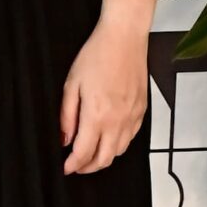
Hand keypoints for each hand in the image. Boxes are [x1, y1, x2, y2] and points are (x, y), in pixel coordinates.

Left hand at [60, 21, 148, 175]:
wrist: (124, 38)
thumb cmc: (97, 55)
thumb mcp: (71, 84)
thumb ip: (67, 116)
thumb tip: (65, 139)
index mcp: (97, 115)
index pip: (83, 153)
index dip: (72, 165)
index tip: (65, 167)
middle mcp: (118, 120)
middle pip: (104, 159)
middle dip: (88, 168)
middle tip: (76, 166)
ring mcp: (132, 116)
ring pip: (119, 151)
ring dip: (104, 158)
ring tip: (91, 154)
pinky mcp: (142, 110)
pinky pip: (131, 137)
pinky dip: (118, 144)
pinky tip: (109, 139)